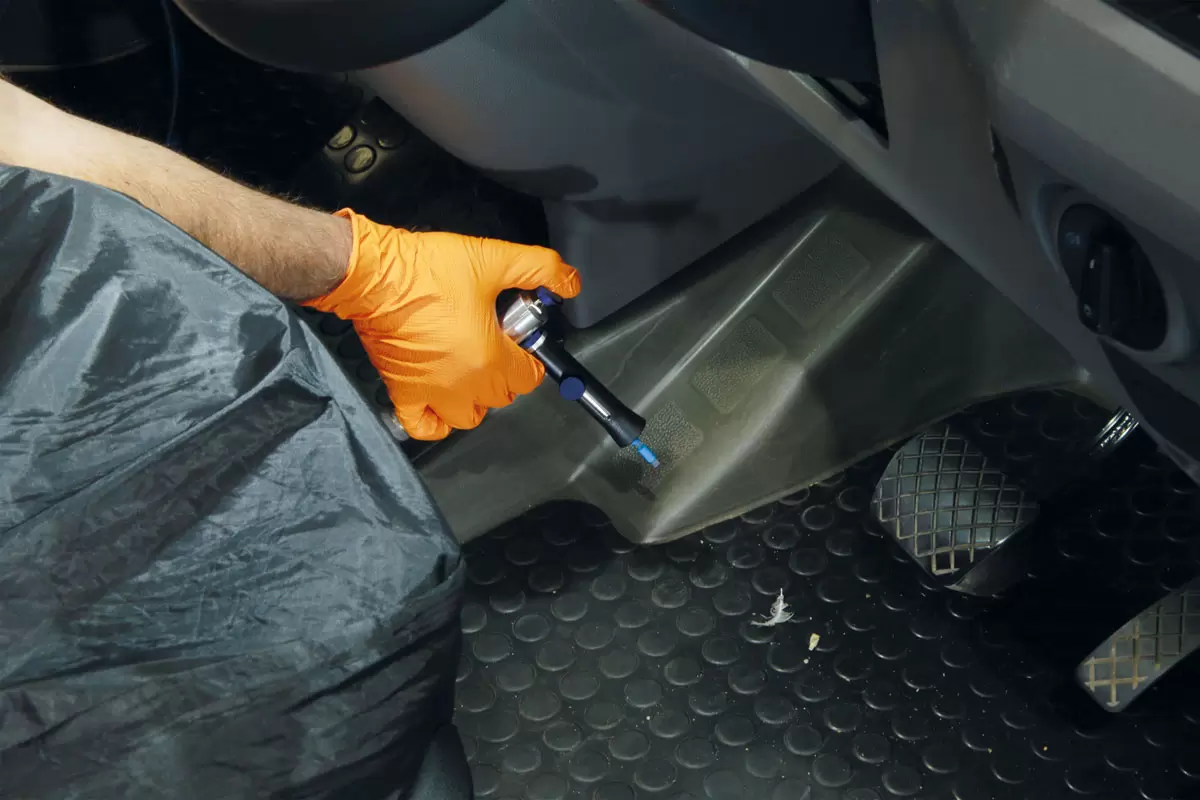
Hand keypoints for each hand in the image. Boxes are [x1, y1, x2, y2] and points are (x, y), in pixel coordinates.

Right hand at [306, 210, 580, 439]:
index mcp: (490, 357)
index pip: (529, 377)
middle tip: (493, 342)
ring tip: (472, 371)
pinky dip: (435, 424)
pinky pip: (423, 428)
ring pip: (468, 418)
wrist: (374, 274)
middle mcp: (463, 384)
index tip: (519, 338)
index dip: (529, 356)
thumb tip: (568, 282)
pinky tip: (440, 405)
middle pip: (502, 397)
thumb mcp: (492, 259)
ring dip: (477, 401)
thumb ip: (539, 268)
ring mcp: (432, 393)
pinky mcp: (402, 391)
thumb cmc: (426, 270)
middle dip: (505, 374)